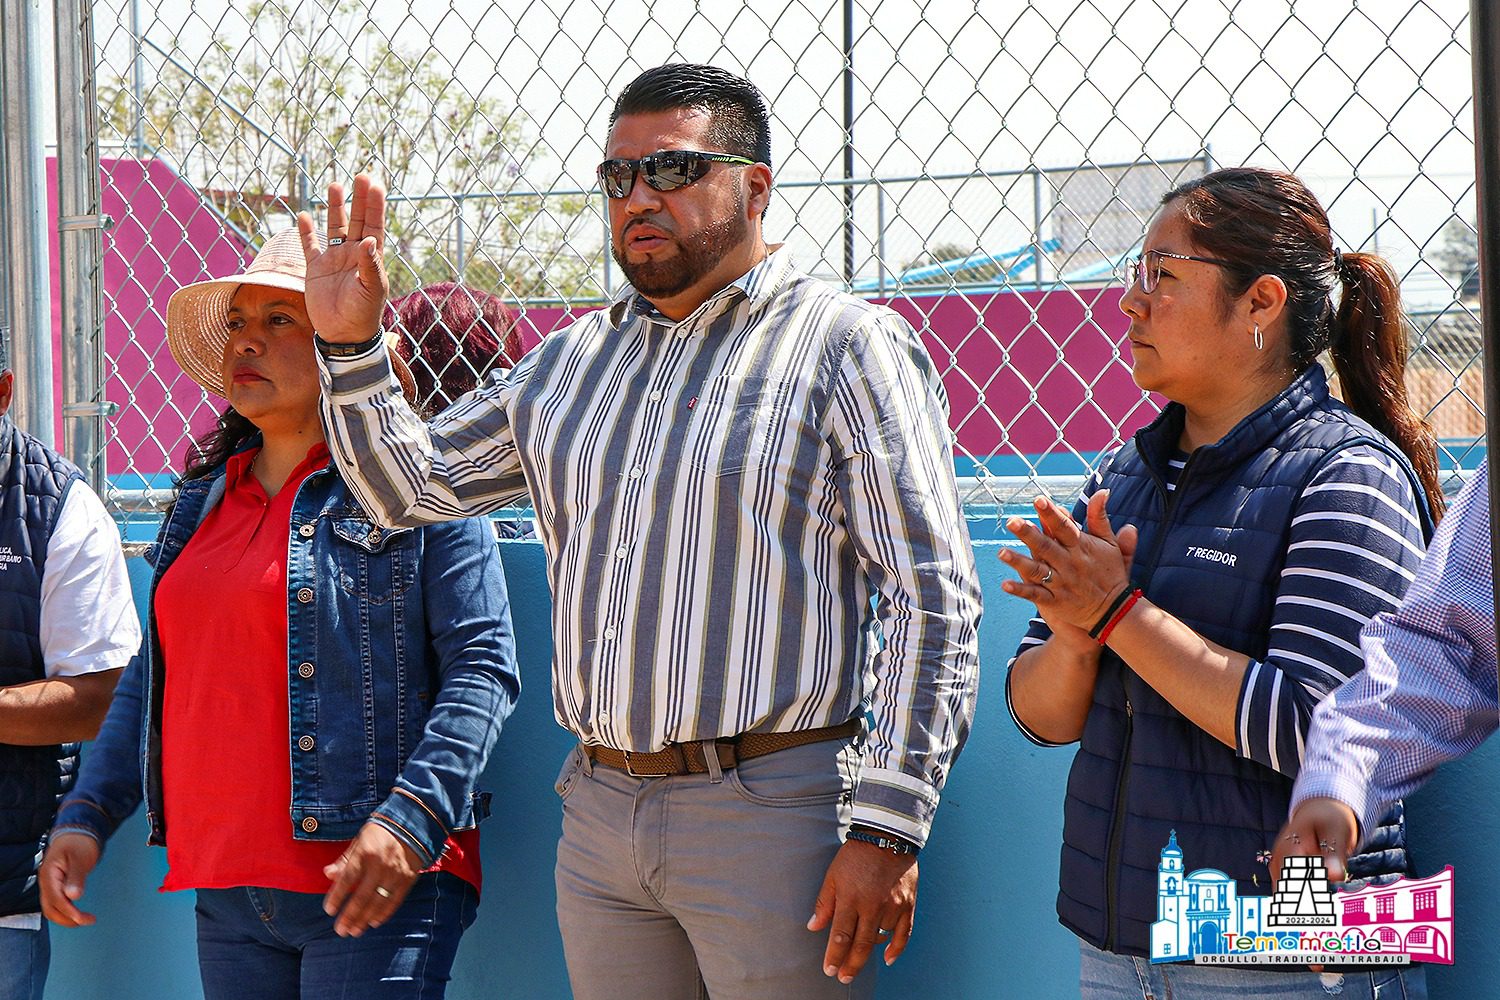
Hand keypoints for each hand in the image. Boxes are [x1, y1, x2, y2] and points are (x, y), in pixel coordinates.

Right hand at [39, 832, 101, 927]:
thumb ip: (76, 877)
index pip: (56, 899)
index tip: (82, 918)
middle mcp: (46, 882)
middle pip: (50, 909)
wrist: (76, 833)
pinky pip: (57, 903)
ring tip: (85, 919)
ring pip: (52, 908)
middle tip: (87, 921)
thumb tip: (73, 896)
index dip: (68, 911)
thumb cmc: (78, 842)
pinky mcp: (56, 886)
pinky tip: (78, 913)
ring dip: (66, 917)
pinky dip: (66, 911)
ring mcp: (50, 885)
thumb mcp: (80, 858)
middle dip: (67, 918)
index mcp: (49, 875)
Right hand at [296, 173, 388, 343]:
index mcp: (370, 257)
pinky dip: (306, 232)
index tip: (375, 185)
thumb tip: (368, 241)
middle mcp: (353, 254)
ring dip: (335, 208)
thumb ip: (369, 265)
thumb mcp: (371, 289)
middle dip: (358, 199)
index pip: (374, 225)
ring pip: (334, 227)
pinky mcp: (316, 268)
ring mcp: (334, 259)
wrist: (343, 334)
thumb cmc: (363, 313)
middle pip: (356, 220)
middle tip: (360, 176)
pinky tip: (303, 215)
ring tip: (335, 185)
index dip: (375, 205)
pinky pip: (309, 246)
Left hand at [322, 821, 422, 936]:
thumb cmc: (381, 832)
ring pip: (377, 903)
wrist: (414, 824)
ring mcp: (395, 874)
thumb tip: (327, 874)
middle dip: (350, 916)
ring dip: (365, 919)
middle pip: (361, 897)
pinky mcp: (407, 879)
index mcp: (365, 853)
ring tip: (354, 931)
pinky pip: (394, 901)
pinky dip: (384, 913)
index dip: (337, 897)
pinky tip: (374, 922)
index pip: (347, 880)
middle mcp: (380, 865)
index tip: (329, 910)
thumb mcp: (360, 840)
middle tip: (340, 930)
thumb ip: (344, 859)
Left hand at [806, 840, 917, 983]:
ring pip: (881, 938)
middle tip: (843, 977)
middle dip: (851, 964)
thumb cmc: (856, 855)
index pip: (841, 934)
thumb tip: (814, 926)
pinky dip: (897, 948)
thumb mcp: (833, 875)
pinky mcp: (908, 904)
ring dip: (869, 950)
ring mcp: (893, 906)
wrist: (887, 836)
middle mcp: (873, 905)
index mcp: (851, 897)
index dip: (834, 955)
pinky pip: (904, 933)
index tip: (829, 969)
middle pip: (861, 944)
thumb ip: (824, 903)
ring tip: (858, 956)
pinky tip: (888, 959)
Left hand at [1000, 490, 1137, 632]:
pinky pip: (1035, 595)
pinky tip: (1005, 584)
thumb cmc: (1110, 573)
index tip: (1039, 499)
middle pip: (1046, 546)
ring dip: (1019, 562)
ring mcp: (1061, 583)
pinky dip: (1021, 590)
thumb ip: (1100, 518)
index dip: (1051, 514)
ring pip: (1037, 570)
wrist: (1115, 612)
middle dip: (1029, 534)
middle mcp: (1068, 564)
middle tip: (1012, 521)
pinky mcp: (1055, 602)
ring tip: (1001, 552)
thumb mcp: (1110, 544)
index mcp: (1080, 547)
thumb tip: (1102, 492)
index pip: (1064, 527)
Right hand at [1271, 798, 1357, 971]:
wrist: (1320, 808)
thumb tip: (1333, 875)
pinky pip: (1295, 905)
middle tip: (1318, 962)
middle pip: (1287, 905)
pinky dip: (1305, 925)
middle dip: (1301, 935)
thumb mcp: (1336, 829)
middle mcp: (1280, 866)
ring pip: (1289, 909)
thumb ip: (1334, 851)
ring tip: (1317, 962)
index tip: (1318, 939)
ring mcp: (1283, 874)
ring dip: (1302, 935)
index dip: (1305, 915)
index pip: (1295, 888)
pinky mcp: (1290, 881)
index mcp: (1288, 851)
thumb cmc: (1330, 816)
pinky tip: (1316, 943)